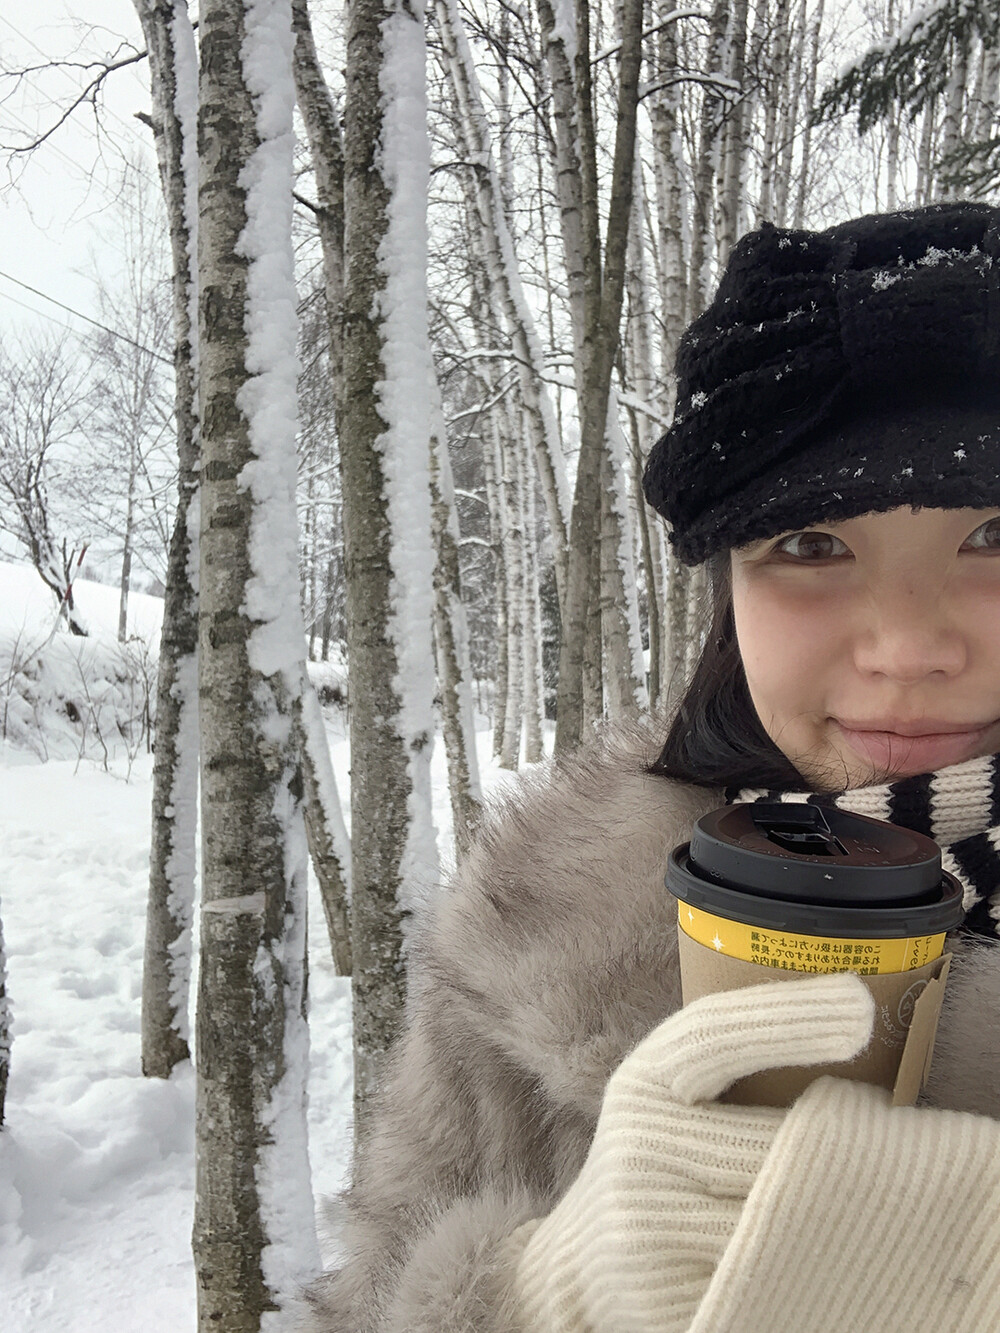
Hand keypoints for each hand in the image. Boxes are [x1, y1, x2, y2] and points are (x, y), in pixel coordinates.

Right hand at [510, 973, 874, 1332]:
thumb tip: (844, 1017)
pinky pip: (768, 1279)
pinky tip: (819, 1253)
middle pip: (773, 1141)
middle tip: (892, 1132)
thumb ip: (726, 1064)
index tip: (860, 1004)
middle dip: (839, 1140)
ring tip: (865, 1194)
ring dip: (831, 1205)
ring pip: (781, 1217)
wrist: (584, 1260)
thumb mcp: (665, 1092)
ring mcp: (650, 1229)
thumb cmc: (651, 1156)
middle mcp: (638, 1149)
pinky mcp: (670, 1296)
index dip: (788, 1018)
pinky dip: (804, 1265)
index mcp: (640, 1085)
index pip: (715, 1036)